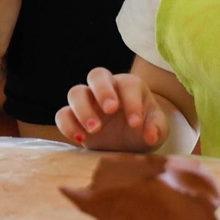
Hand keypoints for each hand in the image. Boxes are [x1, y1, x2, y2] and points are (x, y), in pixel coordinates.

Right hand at [56, 68, 170, 151]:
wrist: (128, 144)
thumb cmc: (144, 129)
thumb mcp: (157, 129)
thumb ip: (156, 128)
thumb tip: (150, 135)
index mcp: (129, 86)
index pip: (128, 85)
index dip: (132, 102)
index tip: (136, 123)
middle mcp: (106, 88)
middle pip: (97, 75)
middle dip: (103, 91)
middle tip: (111, 110)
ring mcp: (87, 101)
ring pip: (76, 92)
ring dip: (83, 109)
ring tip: (94, 129)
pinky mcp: (74, 117)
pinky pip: (63, 114)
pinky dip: (68, 125)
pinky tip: (80, 139)